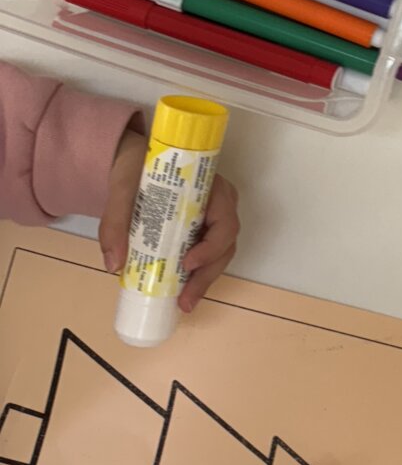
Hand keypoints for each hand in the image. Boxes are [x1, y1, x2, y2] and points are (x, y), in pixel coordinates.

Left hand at [99, 126, 240, 311]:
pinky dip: (198, 275)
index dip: (212, 245)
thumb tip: (114, 264)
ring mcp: (212, 219)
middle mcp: (219, 204)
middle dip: (208, 274)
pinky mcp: (202, 231)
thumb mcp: (121, 190)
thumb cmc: (134, 169)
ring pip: (221, 253)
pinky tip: (183, 292)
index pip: (225, 219)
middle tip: (185, 300)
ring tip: (184, 303)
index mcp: (209, 186)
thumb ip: (115, 223)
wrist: (131, 161)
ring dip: (205, 280)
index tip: (187, 263)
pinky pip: (209, 254)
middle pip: (226, 243)